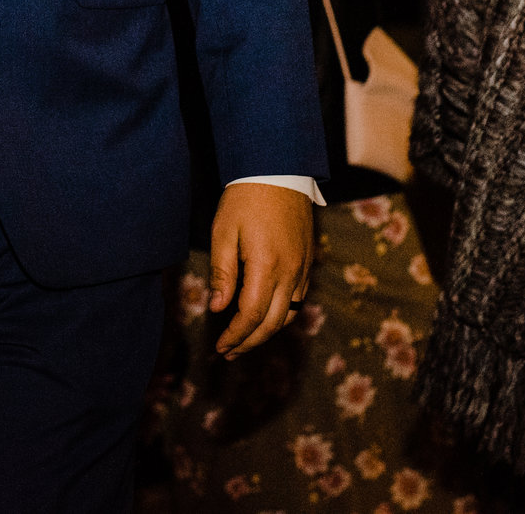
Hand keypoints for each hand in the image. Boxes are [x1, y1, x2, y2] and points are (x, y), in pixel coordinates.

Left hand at [208, 181, 313, 357]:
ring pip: (288, 314)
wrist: (278, 171)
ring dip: (266, 332)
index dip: (235, 336)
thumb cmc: (245, 199)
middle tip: (230, 352)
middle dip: (250, 342)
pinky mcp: (307, 262)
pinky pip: (297, 298)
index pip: (251, 315)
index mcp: (267, 267)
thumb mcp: (223, 232)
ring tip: (244, 340)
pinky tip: (264, 315)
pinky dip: (281, 314)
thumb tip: (217, 307)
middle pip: (273, 323)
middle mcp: (290, 273)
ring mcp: (302, 269)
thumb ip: (223, 273)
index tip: (220, 346)